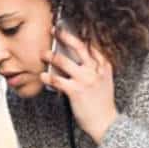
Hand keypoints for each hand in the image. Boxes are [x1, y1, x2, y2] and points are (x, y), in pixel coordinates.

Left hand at [40, 28, 117, 143]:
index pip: (91, 44)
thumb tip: (73, 56)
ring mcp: (85, 79)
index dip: (80, 33)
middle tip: (54, 30)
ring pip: (64, 61)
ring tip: (43, 54)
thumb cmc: (101, 102)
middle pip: (78, 46)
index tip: (70, 25)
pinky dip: (47, 77)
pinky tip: (42, 76)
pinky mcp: (75, 91)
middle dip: (64, 35)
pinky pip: (57, 80)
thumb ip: (93, 67)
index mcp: (104, 65)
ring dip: (51, 56)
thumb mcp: (103, 80)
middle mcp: (95, 70)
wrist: (106, 122)